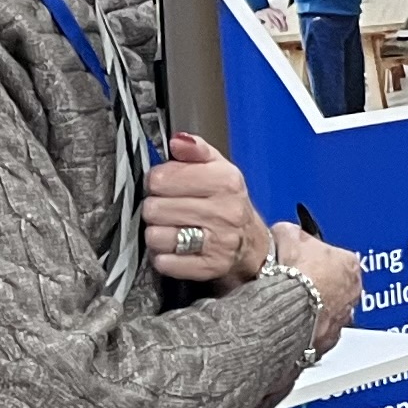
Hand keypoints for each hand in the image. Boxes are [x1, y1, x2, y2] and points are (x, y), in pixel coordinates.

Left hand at [143, 132, 267, 285]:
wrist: (252, 244)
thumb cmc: (228, 204)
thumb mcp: (218, 169)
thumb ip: (196, 151)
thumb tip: (178, 141)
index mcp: (225, 181)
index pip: (162, 178)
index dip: (157, 181)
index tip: (166, 186)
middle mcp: (225, 211)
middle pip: (154, 208)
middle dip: (156, 209)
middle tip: (169, 210)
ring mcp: (218, 242)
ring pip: (156, 236)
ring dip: (158, 234)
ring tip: (172, 229)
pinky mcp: (209, 267)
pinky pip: (165, 262)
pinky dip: (164, 257)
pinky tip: (176, 249)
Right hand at [276, 223, 364, 354]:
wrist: (283, 309)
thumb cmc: (291, 273)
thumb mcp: (287, 235)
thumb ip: (292, 232)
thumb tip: (286, 232)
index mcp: (349, 263)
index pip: (334, 255)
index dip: (312, 256)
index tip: (299, 258)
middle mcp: (353, 291)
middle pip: (335, 283)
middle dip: (317, 282)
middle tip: (294, 280)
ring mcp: (343, 317)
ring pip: (329, 308)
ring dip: (314, 305)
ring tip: (290, 302)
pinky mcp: (329, 340)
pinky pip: (319, 330)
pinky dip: (307, 326)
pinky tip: (291, 321)